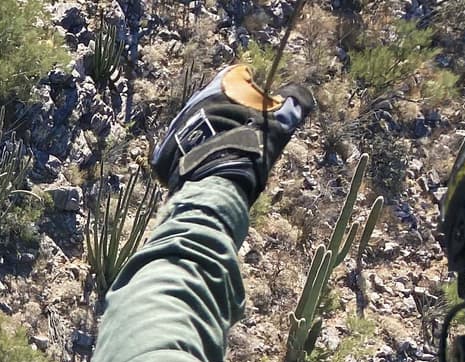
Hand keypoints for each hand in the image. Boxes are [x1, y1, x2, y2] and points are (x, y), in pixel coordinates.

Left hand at [152, 65, 313, 203]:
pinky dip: (194, 155)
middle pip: (216, 102)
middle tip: (243, 136)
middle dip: (229, 115)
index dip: (251, 92)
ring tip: (224, 155)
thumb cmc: (250, 149)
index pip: (238, 76)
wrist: (214, 182)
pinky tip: (206, 167)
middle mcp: (196, 99)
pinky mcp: (165, 149)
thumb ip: (293, 105)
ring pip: (198, 125)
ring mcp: (178, 124)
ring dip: (210, 135)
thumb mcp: (279, 126)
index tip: (258, 110)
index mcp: (223, 85)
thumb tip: (299, 95)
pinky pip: (182, 147)